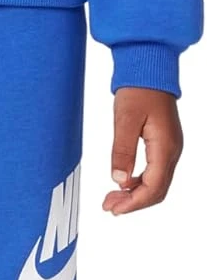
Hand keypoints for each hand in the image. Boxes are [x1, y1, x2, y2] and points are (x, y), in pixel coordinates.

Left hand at [102, 86, 182, 214]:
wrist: (150, 70)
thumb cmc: (138, 90)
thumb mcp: (125, 120)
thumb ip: (122, 150)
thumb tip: (118, 180)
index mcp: (165, 147)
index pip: (153, 187)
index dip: (134, 203)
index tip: (114, 209)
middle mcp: (171, 151)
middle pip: (157, 190)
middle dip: (133, 203)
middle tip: (108, 207)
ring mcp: (170, 149)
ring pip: (156, 183)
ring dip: (135, 195)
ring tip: (111, 199)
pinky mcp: (163, 145)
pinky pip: (154, 172)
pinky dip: (138, 183)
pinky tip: (122, 184)